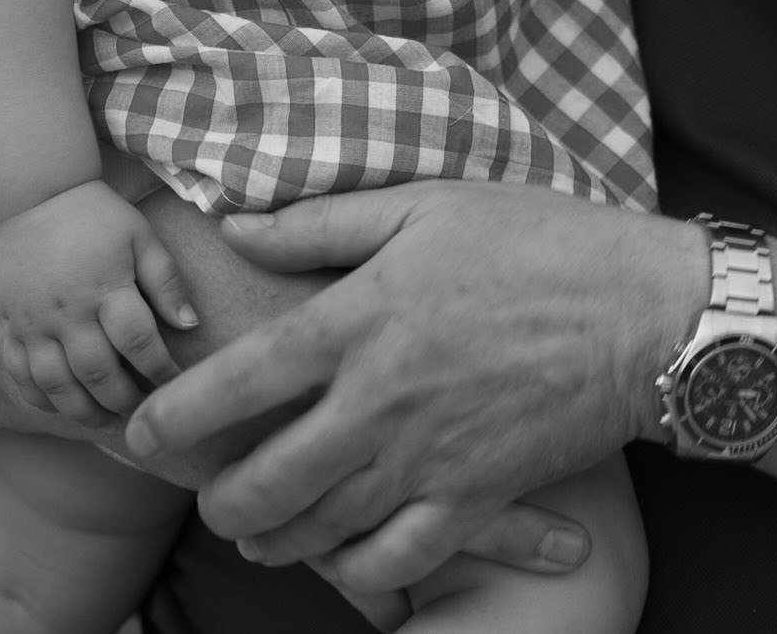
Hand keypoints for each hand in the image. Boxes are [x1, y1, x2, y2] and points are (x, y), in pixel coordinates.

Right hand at [0, 179, 198, 420]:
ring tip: (107, 421)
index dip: (160, 370)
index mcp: (105, 286)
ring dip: (82, 411)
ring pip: (56, 385)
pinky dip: (38, 399)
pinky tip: (61, 407)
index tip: (176, 384)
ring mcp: (33, 322)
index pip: (138, 341)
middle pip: (97, 373)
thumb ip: (166, 281)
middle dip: (124, 400)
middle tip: (145, 412)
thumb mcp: (141, 236)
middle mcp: (67, 311)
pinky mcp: (10, 325)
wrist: (34, 194)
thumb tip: (191, 325)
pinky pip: (19, 375)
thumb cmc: (98, 215)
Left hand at [123, 181, 701, 595]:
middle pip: (268, 477)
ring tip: (255, 533)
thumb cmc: (534, 241)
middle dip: (221, 499)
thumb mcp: (425, 204)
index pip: (240, 379)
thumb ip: (323, 222)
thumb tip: (238, 228)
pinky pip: (395, 560)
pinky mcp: (474, 496)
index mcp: (360, 318)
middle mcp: (379, 399)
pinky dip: (355, 572)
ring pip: (320, 526)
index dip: (176, 411)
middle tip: (207, 498)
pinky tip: (340, 560)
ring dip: (273, 537)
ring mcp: (427, 457)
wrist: (639, 312)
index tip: (137, 430)